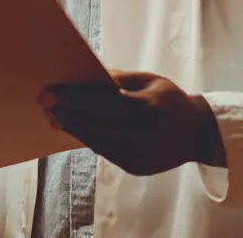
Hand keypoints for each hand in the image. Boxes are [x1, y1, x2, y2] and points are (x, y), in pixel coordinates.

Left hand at [40, 71, 225, 175]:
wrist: (198, 134)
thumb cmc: (169, 100)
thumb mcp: (151, 80)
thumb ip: (120, 78)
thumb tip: (89, 74)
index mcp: (148, 107)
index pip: (103, 102)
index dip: (74, 98)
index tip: (50, 93)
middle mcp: (144, 133)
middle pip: (96, 123)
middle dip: (67, 113)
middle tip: (44, 105)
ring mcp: (140, 154)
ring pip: (97, 141)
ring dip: (73, 128)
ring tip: (55, 118)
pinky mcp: (136, 167)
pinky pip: (105, 152)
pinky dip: (88, 139)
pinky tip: (75, 129)